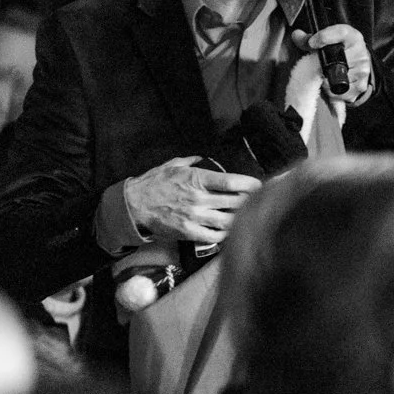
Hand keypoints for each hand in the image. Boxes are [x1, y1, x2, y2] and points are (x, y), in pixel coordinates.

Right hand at [123, 156, 261, 244]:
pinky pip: (214, 236)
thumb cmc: (153, 183)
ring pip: (228, 220)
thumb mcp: (173, 165)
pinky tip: (228, 230)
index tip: (259, 185)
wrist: (134, 206)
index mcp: (197, 179)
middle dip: (248, 201)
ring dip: (239, 218)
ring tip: (245, 216)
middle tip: (256, 201)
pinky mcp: (189, 232)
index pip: (231, 181)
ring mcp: (195, 217)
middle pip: (235, 202)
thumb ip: (191, 161)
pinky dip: (225, 234)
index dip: (249, 184)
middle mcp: (199, 198)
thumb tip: (205, 158)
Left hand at [289, 24, 373, 105]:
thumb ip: (308, 39)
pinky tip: (332, 85)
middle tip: (316, 66)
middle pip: (336, 61)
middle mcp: (360, 53)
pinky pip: (340, 94)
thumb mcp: (325, 41)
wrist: (357, 62)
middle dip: (321, 66)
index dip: (325, 37)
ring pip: (336, 80)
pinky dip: (332, 93)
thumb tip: (296, 35)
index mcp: (352, 37)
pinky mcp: (360, 87)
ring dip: (326, 81)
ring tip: (325, 76)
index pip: (341, 33)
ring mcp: (362, 71)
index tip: (312, 43)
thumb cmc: (340, 50)